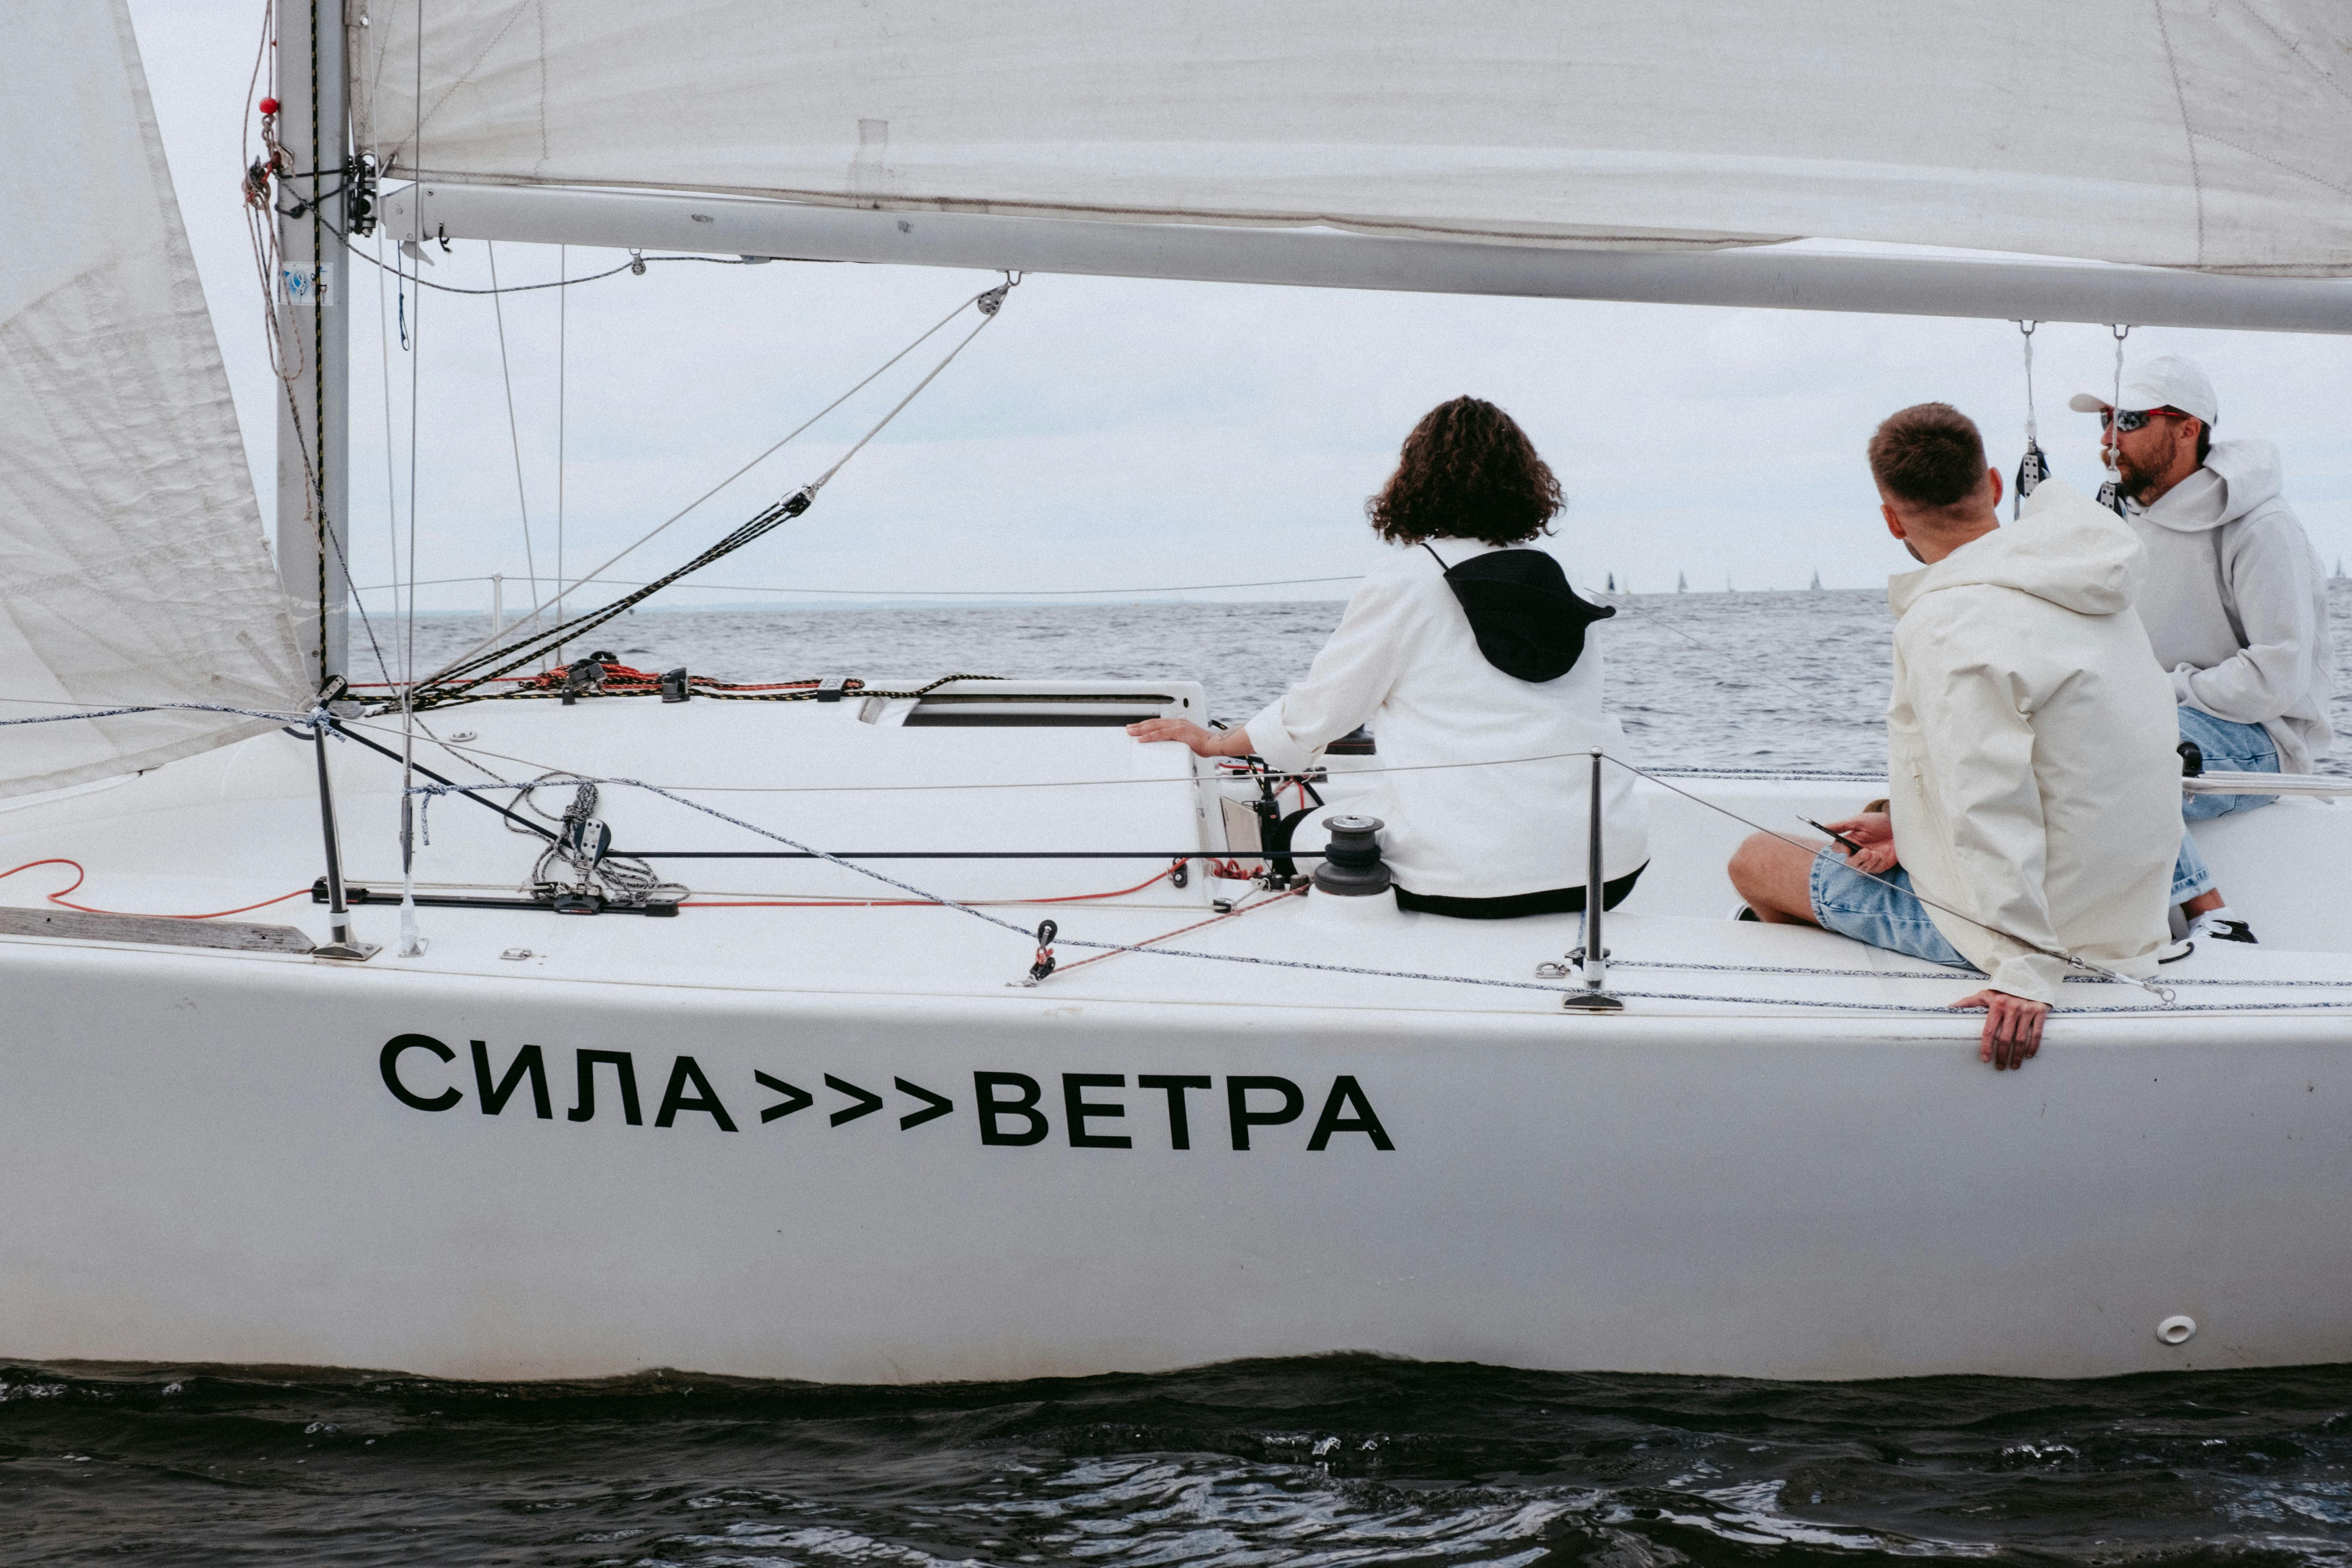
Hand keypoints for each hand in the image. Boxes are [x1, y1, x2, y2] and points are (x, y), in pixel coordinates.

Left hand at [1126, 718, 1252, 757]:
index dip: (1146, 725)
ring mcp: (1177, 726)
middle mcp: (1177, 722)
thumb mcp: (1187, 741)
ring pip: (1154, 726)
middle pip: (1154, 723)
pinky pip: (1161, 734)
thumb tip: (1170, 746)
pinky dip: (1150, 736)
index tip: (1137, 728)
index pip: (1158, 723)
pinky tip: (1142, 739)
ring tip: (1131, 732)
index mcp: (1178, 724)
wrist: (1214, 743)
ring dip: (1141, 730)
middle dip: (1139, 726)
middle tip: (1128, 729)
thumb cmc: (1204, 744)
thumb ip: (1178, 741)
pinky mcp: (1179, 732)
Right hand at [1823, 812, 1898, 874]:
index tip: (1847, 848)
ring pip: (1860, 868)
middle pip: (1849, 863)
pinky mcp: (1878, 865)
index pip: (1838, 848)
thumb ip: (1842, 825)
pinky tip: (1883, 855)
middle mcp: (1856, 852)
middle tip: (1866, 852)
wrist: (1899, 827)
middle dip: (1857, 859)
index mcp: (1850, 841)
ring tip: (1877, 853)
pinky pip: (1873, 870)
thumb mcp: (1859, 821)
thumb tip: (1825, 826)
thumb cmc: (1878, 822)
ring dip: (1868, 862)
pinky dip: (1877, 863)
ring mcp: (1868, 860)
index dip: (1840, 850)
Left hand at [1950, 990, 2048, 1069]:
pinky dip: (2033, 1046)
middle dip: (2001, 1055)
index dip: (1987, 1047)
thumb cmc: (2003, 989)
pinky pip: (2037, 1033)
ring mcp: (2026, 1010)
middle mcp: (2012, 1008)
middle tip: (1999, 1067)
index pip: (1989, 1031)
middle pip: (2005, 1038)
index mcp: (1997, 1005)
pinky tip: (2028, 1056)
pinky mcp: (2040, 1011)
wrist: (2026, 976)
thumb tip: (1950, 1007)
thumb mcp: (1986, 993)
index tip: (1985, 1060)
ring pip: (2021, 1039)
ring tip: (2013, 1066)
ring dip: (2017, 1055)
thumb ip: (1969, 1002)